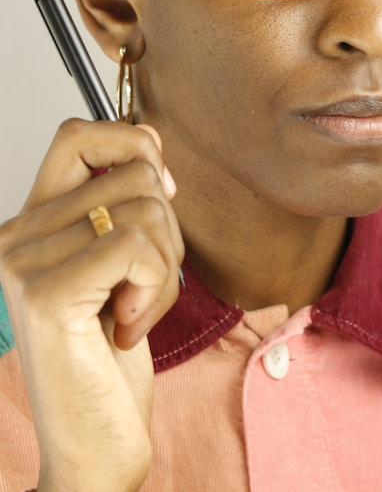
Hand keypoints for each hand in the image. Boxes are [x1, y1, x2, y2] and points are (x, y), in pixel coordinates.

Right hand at [0, 119, 183, 491]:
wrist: (93, 444)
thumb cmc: (109, 356)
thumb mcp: (122, 264)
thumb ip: (124, 202)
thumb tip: (151, 140)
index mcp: (33, 222)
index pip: (77, 133)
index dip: (131, 143)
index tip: (160, 192)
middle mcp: (16, 236)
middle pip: (134, 172)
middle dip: (168, 229)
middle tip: (145, 283)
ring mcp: (25, 263)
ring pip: (146, 210)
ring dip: (166, 267)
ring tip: (135, 310)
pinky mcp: (48, 295)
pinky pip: (139, 247)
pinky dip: (156, 287)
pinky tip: (128, 326)